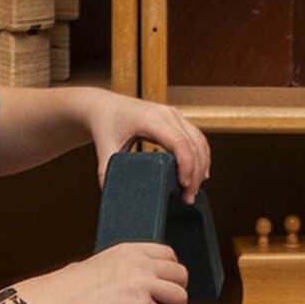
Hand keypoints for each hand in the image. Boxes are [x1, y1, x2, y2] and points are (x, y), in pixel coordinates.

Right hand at [29, 243, 188, 303]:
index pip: (168, 254)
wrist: (57, 303)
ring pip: (180, 295)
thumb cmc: (66, 289)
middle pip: (180, 274)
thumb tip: (110, 278)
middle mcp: (140, 264)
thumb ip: (111, 268)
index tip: (166, 283)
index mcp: (128, 251)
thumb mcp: (94, 265)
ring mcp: (143, 285)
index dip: (170, 272)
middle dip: (177, 290)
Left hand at [84, 92, 210, 203]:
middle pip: (193, 144)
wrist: (104, 106)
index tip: (183, 186)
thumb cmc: (104, 123)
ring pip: (199, 141)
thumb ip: (106, 171)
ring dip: (201, 166)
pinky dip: (201, 156)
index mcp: (151, 119)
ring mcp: (174, 115)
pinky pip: (196, 137)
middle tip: (188, 197)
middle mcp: (167, 114)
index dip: (186, 165)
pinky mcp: (176, 119)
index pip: (179, 143)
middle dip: (195, 173)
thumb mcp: (104, 147)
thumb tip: (111, 193)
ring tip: (192, 191)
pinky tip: (200, 174)